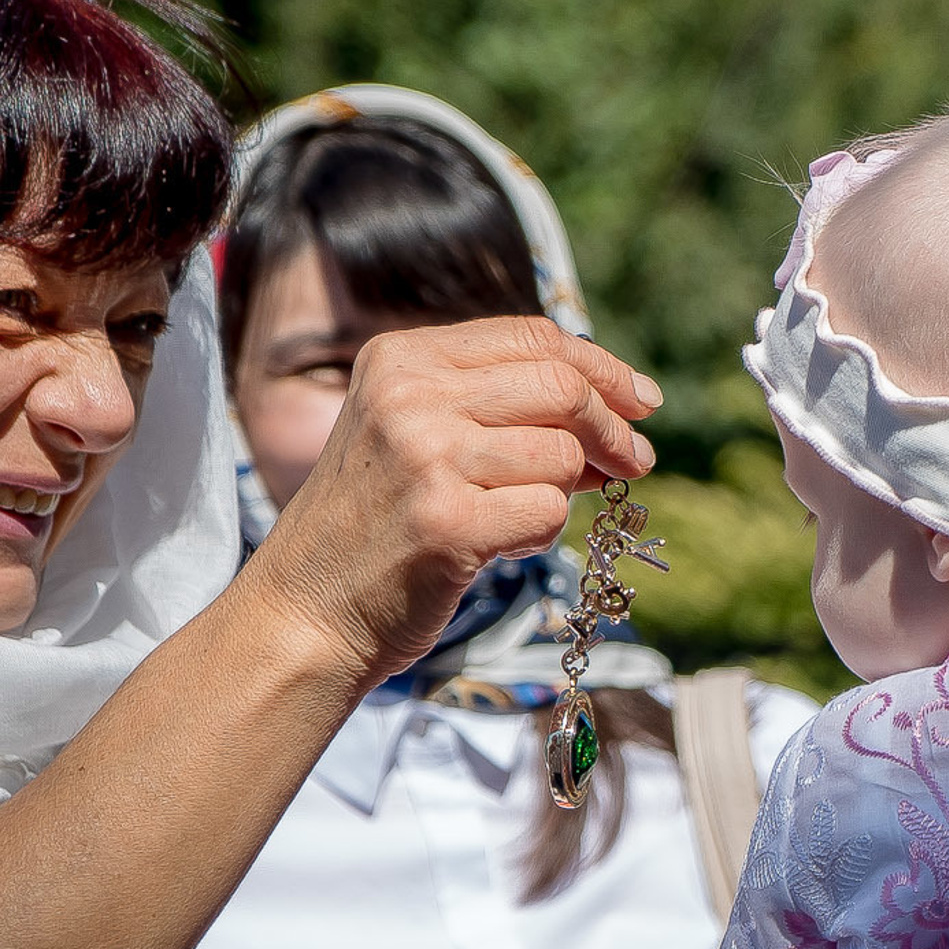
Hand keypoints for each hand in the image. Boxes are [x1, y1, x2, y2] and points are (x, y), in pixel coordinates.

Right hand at [246, 316, 657, 691]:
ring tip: (524, 513)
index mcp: (402, 358)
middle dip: (615, 427)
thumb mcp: (416, 432)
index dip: (603, 368)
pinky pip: (548, 512)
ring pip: (563, 454)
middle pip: (562, 386)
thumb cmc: (377, 524)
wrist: (306, 611)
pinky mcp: (448, 523)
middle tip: (634, 462)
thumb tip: (620, 405)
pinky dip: (543, 533)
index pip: (534, 337)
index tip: (642, 401)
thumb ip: (500, 404)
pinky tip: (502, 545)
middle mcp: (410, 397)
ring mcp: (427, 459)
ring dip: (568, 490)